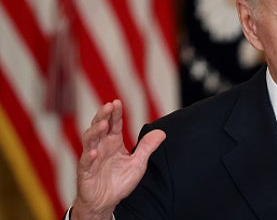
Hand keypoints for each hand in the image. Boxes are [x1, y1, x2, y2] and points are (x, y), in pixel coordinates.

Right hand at [72, 100, 164, 219]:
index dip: (115, 113)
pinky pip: (85, 162)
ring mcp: (92, 158)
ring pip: (89, 140)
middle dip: (103, 115)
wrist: (106, 202)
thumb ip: (147, 148)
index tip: (117, 102)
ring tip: (103, 124)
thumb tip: (161, 133)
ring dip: (95, 132)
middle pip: (99, 127)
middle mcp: (101, 147)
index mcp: (113, 142)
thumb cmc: (120, 181)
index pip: (114, 124)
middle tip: (109, 106)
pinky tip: (93, 153)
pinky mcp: (85, 171)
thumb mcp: (138, 163)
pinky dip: (88, 157)